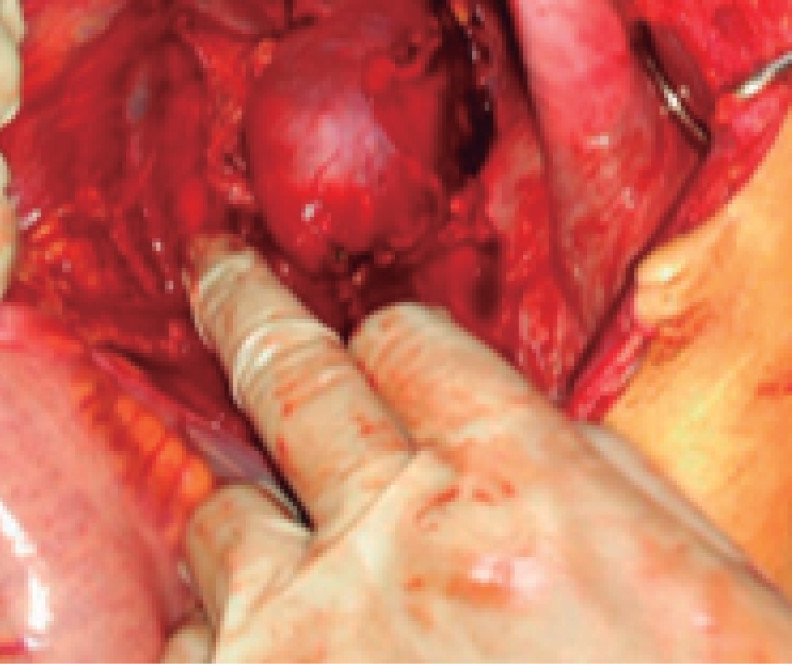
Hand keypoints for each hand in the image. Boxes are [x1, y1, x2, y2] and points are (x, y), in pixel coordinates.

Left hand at [170, 238, 791, 661]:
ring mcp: (302, 642)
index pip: (408, 345)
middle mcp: (398, 542)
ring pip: (223, 521)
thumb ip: (589, 481)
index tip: (385, 357)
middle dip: (246, 308)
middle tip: (217, 273)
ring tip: (302, 580)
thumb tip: (504, 417)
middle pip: (288, 372)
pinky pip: (194, 650)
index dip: (395, 346)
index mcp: (526, 488)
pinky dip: (227, 650)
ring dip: (252, 537)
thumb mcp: (704, 596)